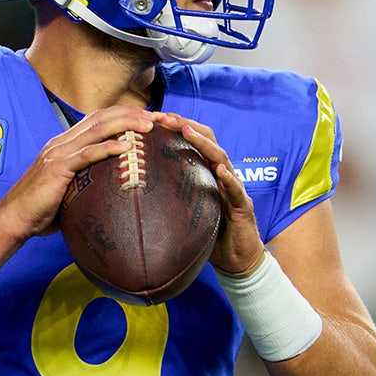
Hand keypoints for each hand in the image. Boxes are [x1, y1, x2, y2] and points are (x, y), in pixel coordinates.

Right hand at [0, 105, 155, 241]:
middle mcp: (62, 142)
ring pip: (96, 129)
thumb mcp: (68, 189)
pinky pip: (87, 154)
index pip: (98, 120)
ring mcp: (58, 153)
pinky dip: (108, 147)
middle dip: (130, 114)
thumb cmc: (41, 209)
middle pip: (101, 118)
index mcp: (65, 144)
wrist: (13, 219)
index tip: (147, 119)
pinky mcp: (57, 168)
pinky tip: (126, 147)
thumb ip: (86, 182)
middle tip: (155, 117)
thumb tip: (112, 191)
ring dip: (125, 124)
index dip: (123, 115)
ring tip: (148, 126)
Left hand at [154, 112, 264, 273]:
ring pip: (221, 157)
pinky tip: (220, 171)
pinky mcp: (244, 206)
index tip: (152, 117)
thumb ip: (168, 195)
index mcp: (206, 171)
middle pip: (207, 140)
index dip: (174, 126)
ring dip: (203, 143)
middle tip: (163, 117)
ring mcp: (234, 187)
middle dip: (185, 125)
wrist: (236, 259)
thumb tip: (132, 189)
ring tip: (187, 131)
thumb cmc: (210, 232)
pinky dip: (229, 179)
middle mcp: (221, 173)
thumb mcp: (185, 209)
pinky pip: (237, 189)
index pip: (192, 140)